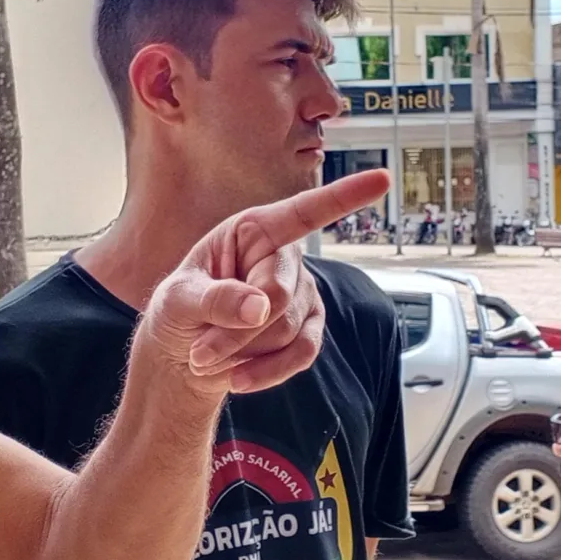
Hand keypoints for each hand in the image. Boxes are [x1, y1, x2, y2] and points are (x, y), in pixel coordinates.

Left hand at [141, 170, 390, 394]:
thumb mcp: (179, 299)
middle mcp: (284, 258)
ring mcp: (302, 294)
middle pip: (280, 295)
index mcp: (254, 230)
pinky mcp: (308, 329)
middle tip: (199, 352)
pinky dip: (267, 372)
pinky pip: (302, 354)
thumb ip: (215, 299)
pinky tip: (238, 378)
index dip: (343, 197)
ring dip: (242, 353)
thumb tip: (260, 308)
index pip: (303, 212)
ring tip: (206, 357)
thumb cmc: (178, 311)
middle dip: (237, 332)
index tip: (382, 180)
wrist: (182, 356)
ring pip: (287, 331)